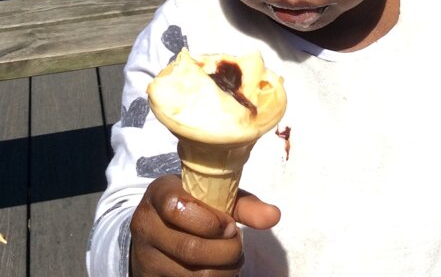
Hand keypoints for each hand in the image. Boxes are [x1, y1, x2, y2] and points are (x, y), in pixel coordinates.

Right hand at [130, 175, 279, 276]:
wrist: (158, 229)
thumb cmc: (194, 207)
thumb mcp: (213, 197)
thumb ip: (243, 205)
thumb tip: (274, 216)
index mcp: (160, 192)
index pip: (179, 207)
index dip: (211, 222)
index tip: (230, 225)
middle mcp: (146, 224)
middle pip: (190, 248)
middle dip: (226, 252)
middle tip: (237, 246)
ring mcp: (145, 256)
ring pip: (192, 275)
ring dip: (224, 272)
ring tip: (231, 260)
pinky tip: (219, 272)